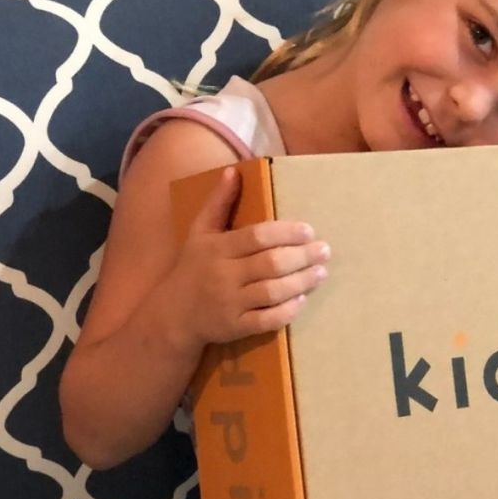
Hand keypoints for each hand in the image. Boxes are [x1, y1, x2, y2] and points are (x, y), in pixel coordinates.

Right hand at [165, 167, 331, 346]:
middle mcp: (224, 274)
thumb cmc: (193, 267)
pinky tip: (302, 300)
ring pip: (273, 292)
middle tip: (324, 251)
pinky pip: (266, 321)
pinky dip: (287, 311)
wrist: (172, 315)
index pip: (257, 236)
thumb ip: (219, 202)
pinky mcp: (235, 327)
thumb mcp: (199, 232)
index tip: (308, 231)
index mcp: (218, 248)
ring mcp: (230, 303)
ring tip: (320, 273)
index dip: (286, 232)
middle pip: (271, 263)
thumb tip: (233, 171)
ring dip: (301, 282)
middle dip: (302, 257)